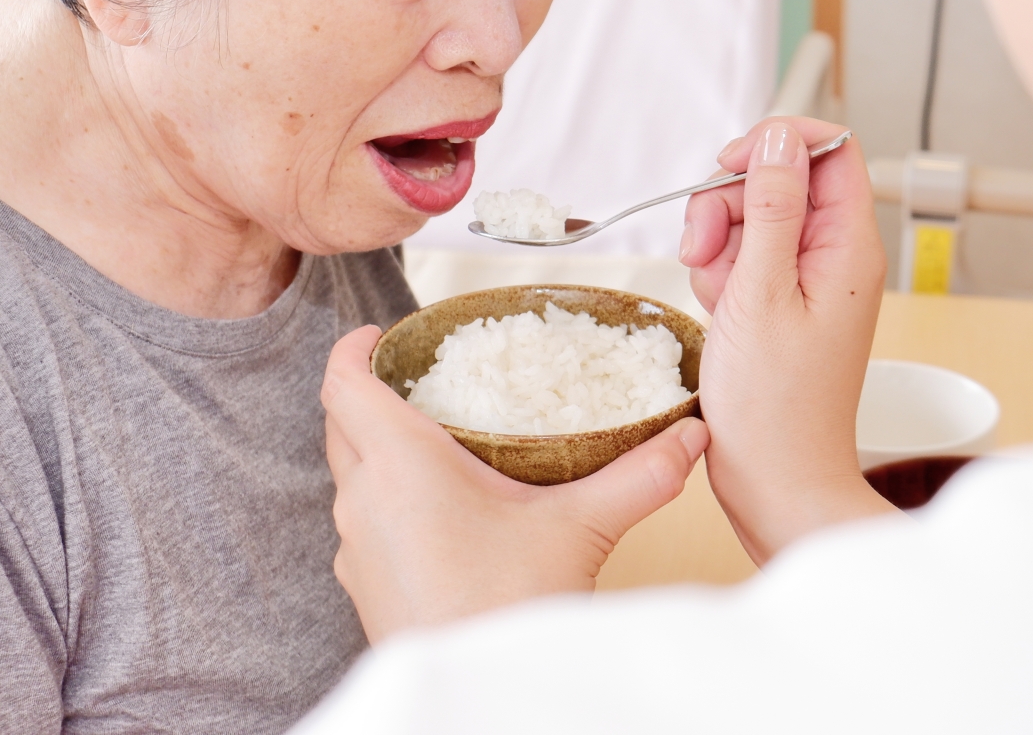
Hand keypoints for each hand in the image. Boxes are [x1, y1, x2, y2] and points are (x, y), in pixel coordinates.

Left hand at [321, 325, 709, 642]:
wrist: (477, 698)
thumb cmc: (508, 609)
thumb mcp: (582, 528)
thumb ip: (639, 475)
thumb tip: (690, 436)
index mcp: (399, 464)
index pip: (343, 384)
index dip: (353, 350)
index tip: (377, 334)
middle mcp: (362, 501)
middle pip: (343, 426)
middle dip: (369, 394)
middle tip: (416, 379)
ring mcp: (357, 549)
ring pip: (351, 478)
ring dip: (378, 451)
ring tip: (437, 442)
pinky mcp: (365, 588)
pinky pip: (364, 524)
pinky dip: (388, 502)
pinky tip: (442, 516)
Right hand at [680, 118, 893, 563]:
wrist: (776, 482)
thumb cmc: (776, 407)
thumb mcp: (761, 292)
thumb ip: (770, 206)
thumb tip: (781, 137)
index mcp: (849, 247)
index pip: (830, 151)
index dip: (777, 144)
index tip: (728, 166)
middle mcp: (834, 257)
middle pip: (777, 181)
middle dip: (727, 205)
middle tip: (703, 251)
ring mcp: (805, 281)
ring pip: (750, 219)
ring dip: (716, 246)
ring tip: (715, 298)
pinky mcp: (778, 303)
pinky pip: (740, 260)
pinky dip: (718, 278)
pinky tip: (717, 314)